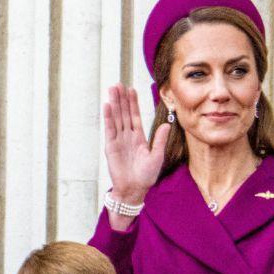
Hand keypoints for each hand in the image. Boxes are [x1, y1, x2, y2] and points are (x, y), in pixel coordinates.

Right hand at [102, 83, 168, 202]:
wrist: (134, 189)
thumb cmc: (146, 176)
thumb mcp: (157, 157)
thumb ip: (159, 140)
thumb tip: (166, 125)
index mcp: (139, 138)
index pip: (135, 116)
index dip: (133, 103)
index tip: (131, 90)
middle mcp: (127, 136)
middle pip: (123, 113)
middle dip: (121, 99)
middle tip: (118, 84)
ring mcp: (118, 141)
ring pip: (116, 118)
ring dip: (114, 104)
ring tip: (112, 90)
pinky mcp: (111, 147)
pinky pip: (110, 129)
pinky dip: (108, 117)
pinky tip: (107, 106)